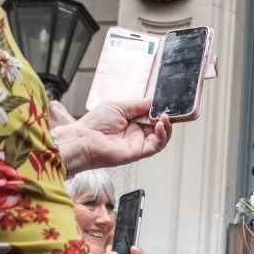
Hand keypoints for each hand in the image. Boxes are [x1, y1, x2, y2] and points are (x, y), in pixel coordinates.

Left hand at [54, 98, 172, 173]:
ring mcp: (139, 143)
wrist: (84, 140)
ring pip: (161, 137)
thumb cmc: (95, 124)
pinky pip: (156, 145)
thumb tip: (153, 101)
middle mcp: (136, 133)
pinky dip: (162, 136)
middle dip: (166, 118)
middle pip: (158, 126)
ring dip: (167, 127)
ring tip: (165, 118)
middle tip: (168, 111)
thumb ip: (137, 105)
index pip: (151, 116)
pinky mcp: (139, 152)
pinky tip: (160, 126)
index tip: (166, 104)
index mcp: (131, 121)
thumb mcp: (118, 106)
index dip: (160, 111)